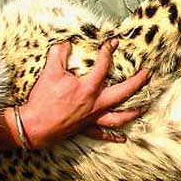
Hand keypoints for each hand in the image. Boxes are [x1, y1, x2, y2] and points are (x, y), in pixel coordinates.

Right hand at [17, 40, 148, 147]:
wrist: (33, 126)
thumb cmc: (42, 99)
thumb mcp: (50, 72)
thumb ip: (59, 54)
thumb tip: (66, 44)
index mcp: (88, 88)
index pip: (103, 66)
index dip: (108, 52)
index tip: (113, 43)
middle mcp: (95, 104)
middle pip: (123, 92)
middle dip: (137, 82)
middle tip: (147, 74)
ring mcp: (92, 118)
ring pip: (119, 116)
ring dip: (133, 112)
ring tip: (144, 107)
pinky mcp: (85, 129)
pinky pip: (102, 134)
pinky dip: (113, 136)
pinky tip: (122, 137)